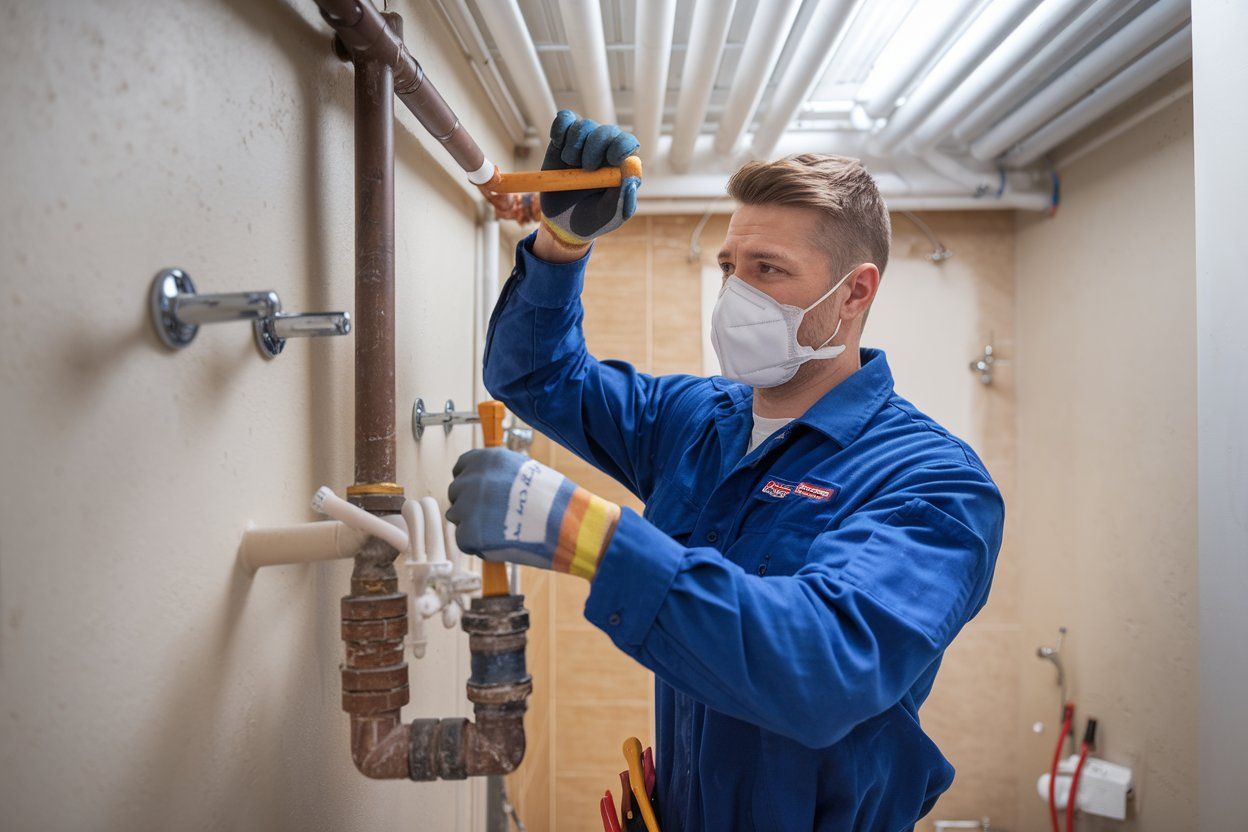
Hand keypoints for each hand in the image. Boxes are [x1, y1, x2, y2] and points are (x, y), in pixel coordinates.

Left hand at [446, 448, 620, 580]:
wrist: (568, 525)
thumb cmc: (555, 501)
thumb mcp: (526, 471)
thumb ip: (501, 475)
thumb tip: (489, 486)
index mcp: (488, 459)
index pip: (462, 467)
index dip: (469, 482)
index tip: (478, 494)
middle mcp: (474, 478)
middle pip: (456, 493)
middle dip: (470, 505)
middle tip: (492, 518)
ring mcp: (468, 505)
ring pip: (457, 517)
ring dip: (473, 525)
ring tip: (501, 532)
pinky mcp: (469, 533)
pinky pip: (464, 540)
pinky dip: (478, 546)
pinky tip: (501, 544)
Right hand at [539, 110, 640, 248]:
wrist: (561, 223)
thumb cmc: (592, 220)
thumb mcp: (610, 217)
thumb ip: (624, 202)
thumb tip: (631, 180)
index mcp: (622, 167)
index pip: (628, 144)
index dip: (621, 145)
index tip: (610, 158)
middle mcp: (605, 151)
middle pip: (607, 131)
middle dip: (596, 145)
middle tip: (586, 166)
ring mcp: (584, 144)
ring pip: (584, 125)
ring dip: (575, 142)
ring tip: (570, 163)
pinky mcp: (563, 141)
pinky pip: (564, 120)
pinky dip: (560, 126)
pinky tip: (558, 142)